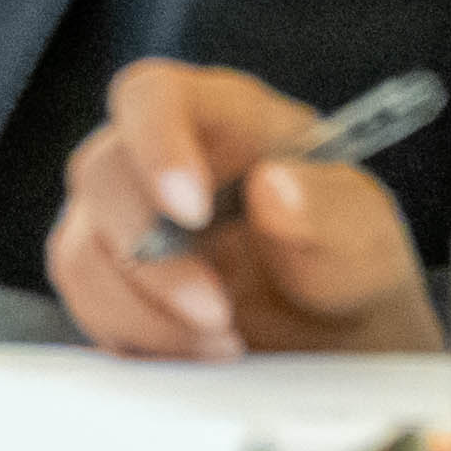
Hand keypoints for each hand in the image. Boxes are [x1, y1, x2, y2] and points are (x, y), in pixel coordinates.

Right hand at [42, 60, 443, 359]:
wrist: (339, 346)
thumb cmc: (350, 272)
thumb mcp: (368, 244)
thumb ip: (332, 213)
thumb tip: (273, 187)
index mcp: (226, 119)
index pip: (154, 96)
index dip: (156, 144)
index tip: (191, 212)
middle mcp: (159, 159)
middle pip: (101, 175)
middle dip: (154, 259)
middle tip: (219, 313)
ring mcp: (124, 221)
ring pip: (82, 253)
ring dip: (145, 313)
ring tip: (224, 345)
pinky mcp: (109, 283)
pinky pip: (88, 310)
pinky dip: (139, 342)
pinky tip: (197, 355)